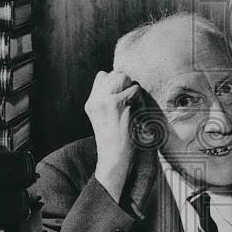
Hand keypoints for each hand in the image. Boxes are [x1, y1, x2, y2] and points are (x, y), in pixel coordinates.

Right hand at [85, 70, 142, 202]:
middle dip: (126, 83)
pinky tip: (136, 112)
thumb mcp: (106, 119)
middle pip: (114, 74)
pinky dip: (139, 99)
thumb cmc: (116, 140)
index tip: (123, 96)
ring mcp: (104, 100)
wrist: (114, 157)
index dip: (116, 82)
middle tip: (131, 101)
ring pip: (124, 78)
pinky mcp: (115, 103)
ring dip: (133, 90)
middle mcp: (95, 100)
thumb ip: (109, 101)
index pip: (102, 76)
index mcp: (91, 103)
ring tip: (133, 106)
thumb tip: (123, 83)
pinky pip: (134, 89)